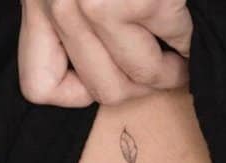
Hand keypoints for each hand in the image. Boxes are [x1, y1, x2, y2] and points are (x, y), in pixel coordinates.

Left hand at [18, 0, 192, 106]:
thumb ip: (70, 34)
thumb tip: (104, 86)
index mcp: (37, 1)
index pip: (38, 88)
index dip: (76, 91)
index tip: (102, 65)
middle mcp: (60, 3)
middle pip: (104, 91)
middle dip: (140, 84)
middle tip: (162, 64)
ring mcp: (96, 2)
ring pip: (140, 76)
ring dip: (170, 68)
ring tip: (177, 51)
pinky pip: (176, 44)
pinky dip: (187, 39)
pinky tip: (182, 21)